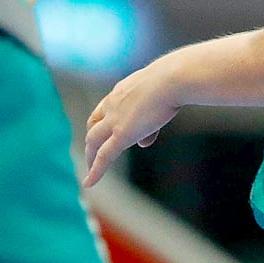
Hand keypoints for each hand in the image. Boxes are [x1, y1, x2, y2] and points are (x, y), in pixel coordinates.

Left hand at [83, 57, 183, 186]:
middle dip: (91, 140)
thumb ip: (150, 121)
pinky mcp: (122, 134)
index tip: (102, 131)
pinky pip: (104, 156)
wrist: (171, 79)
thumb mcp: (160, 98)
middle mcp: (112, 104)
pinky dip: (95, 171)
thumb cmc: (174, 81)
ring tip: (89, 171)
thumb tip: (143, 143)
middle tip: (91, 153)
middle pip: (93, 124)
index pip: (105, 108)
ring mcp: (115, 119)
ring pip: (93, 141)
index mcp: (121, 91)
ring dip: (90, 156)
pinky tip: (89, 183)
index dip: (101, 121)